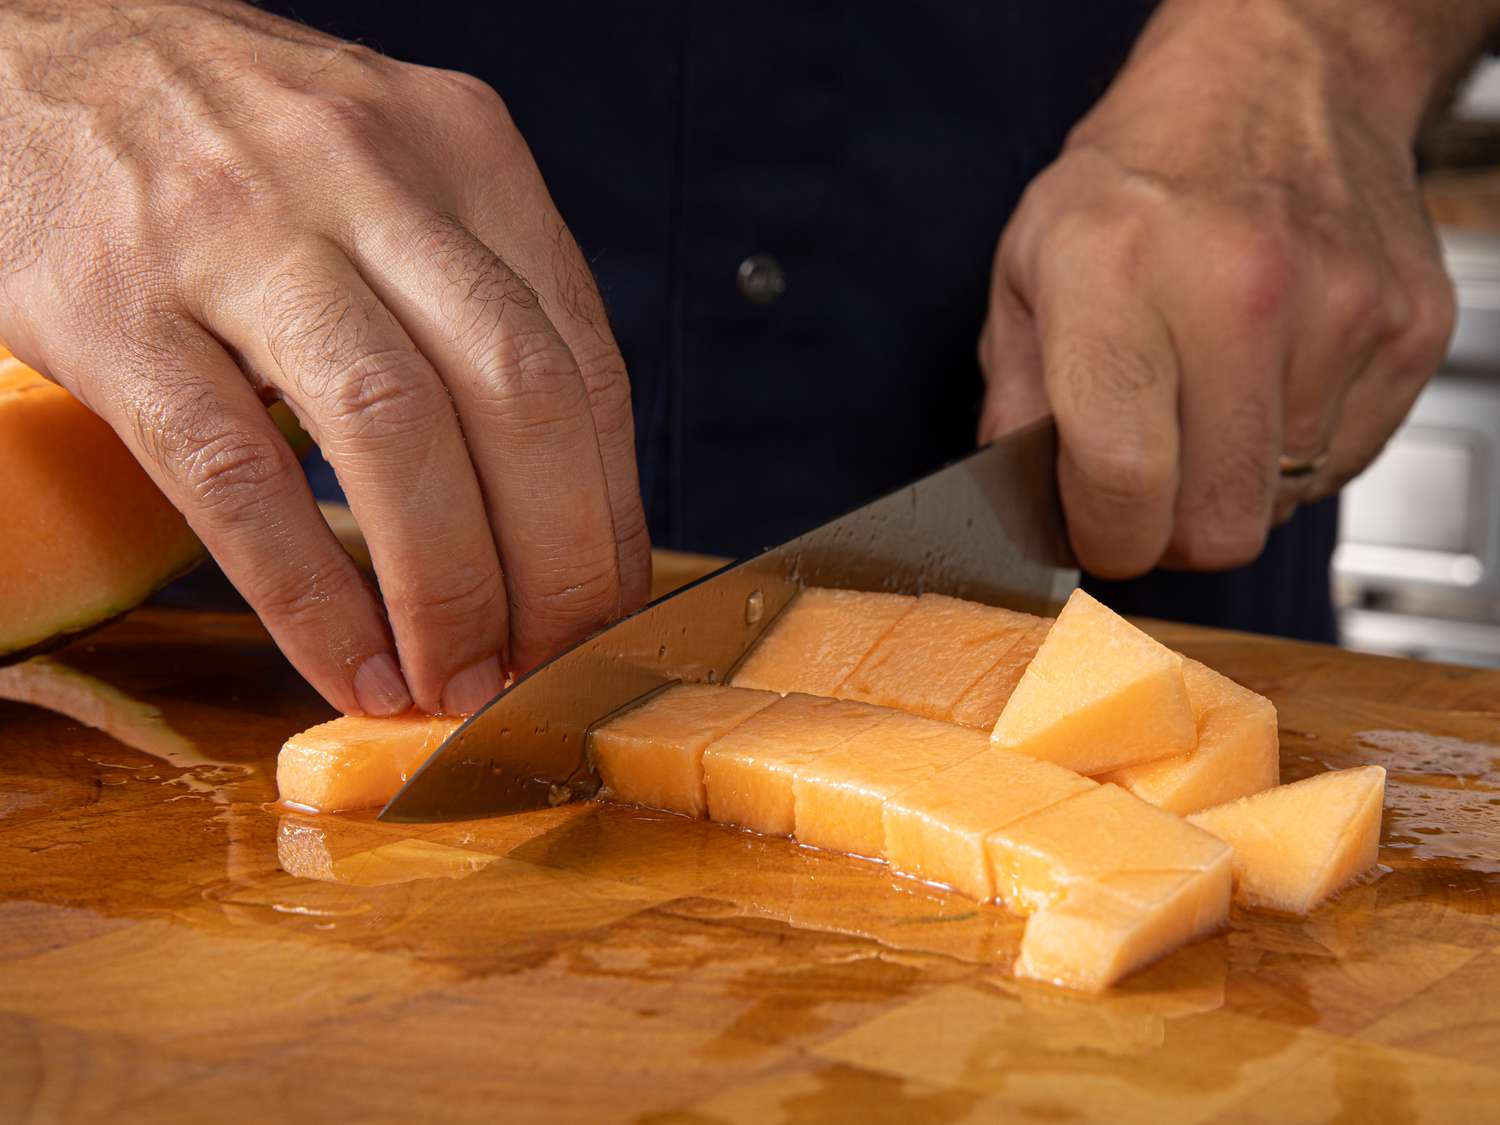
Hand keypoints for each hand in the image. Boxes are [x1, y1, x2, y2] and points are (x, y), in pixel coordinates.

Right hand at [0, 0, 650, 714]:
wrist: (33, 56)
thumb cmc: (243, 146)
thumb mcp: (396, 177)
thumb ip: (481, 302)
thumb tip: (557, 502)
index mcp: (464, 150)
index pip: (584, 360)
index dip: (612, 514)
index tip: (609, 613)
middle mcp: (367, 177)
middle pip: (515, 398)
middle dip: (554, 565)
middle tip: (550, 667)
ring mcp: (236, 235)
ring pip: (389, 434)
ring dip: (446, 590)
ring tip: (457, 683)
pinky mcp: (115, 305)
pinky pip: (235, 477)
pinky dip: (309, 596)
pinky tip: (349, 666)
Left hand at [978, 0, 1458, 576]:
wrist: (1272, 83)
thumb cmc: (1138, 182)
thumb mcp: (1026, 270)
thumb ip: (1013, 401)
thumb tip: (1020, 504)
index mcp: (1115, 272)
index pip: (1122, 477)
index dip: (1105, 538)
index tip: (1098, 532)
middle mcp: (1236, 289)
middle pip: (1216, 525)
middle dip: (1170, 531)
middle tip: (1148, 484)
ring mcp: (1339, 309)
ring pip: (1282, 503)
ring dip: (1232, 483)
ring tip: (1206, 404)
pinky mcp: (1408, 327)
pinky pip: (1343, 464)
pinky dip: (1294, 450)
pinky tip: (1264, 383)